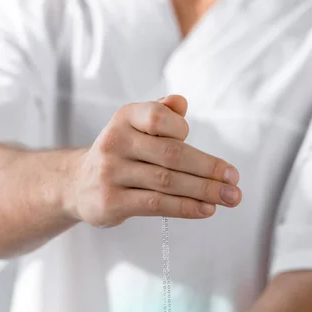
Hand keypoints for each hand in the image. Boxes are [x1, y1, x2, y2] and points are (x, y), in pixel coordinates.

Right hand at [66, 95, 241, 226]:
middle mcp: (115, 143)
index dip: (182, 130)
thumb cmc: (120, 154)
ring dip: (204, 191)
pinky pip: (156, 204)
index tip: (194, 143)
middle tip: (234, 181)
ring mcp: (111, 174)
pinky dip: (185, 207)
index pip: (158, 118)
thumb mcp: (135, 127)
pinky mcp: (112, 202)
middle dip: (208, 169)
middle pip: (171, 155)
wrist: (77, 185)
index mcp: (124, 118)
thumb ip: (159, 114)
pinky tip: (206, 209)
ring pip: (166, 182)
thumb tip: (181, 102)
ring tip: (230, 197)